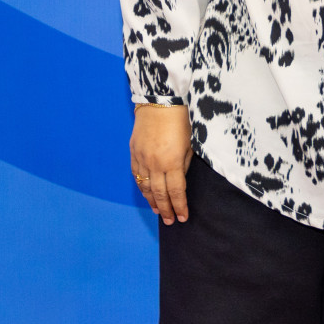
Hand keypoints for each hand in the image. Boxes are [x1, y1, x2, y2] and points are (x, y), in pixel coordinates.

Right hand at [130, 104, 191, 223]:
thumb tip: (181, 180)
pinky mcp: (134, 153)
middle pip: (160, 193)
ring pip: (146, 187)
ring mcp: (142, 159)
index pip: (176, 191)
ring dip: (152, 201)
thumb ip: (185, 164)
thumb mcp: (190, 143)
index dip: (179, 206)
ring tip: (158, 211)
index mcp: (173, 162)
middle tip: (169, 221)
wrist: (159, 102)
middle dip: (166, 209)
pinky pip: (136, 175)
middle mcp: (155, 164)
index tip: (182, 217)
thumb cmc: (180, 121)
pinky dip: (141, 187)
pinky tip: (146, 194)